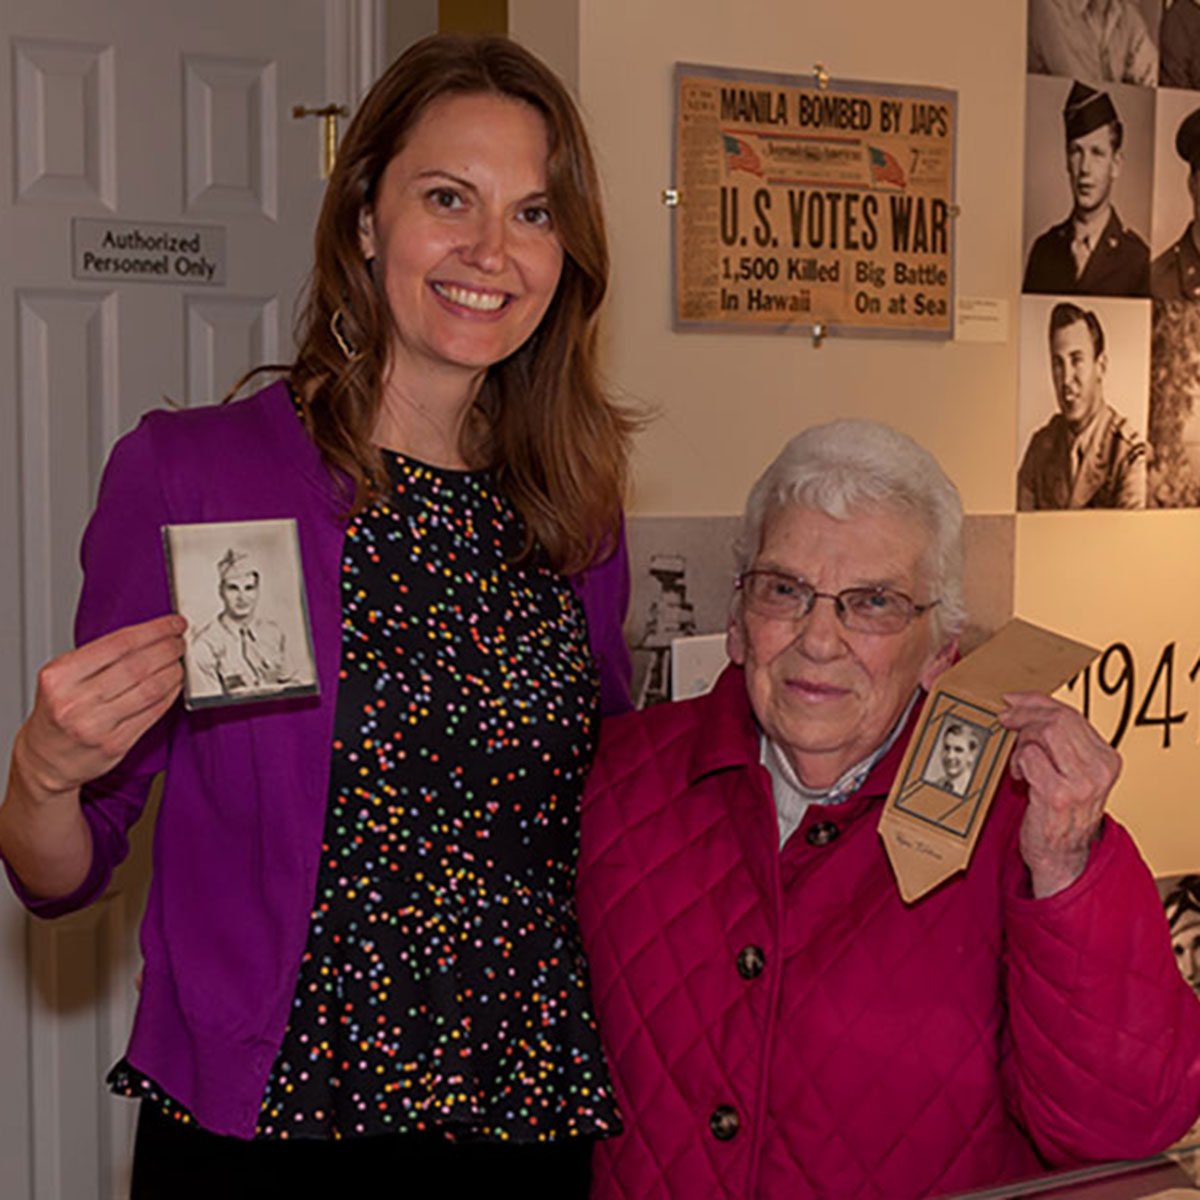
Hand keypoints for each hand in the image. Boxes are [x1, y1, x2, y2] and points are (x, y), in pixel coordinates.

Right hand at [13, 614, 186, 800]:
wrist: (46, 759)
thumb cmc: (58, 713)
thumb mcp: (62, 677)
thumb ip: (98, 656)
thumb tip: (149, 635)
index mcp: (60, 676)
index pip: (119, 643)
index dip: (155, 630)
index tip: (173, 624)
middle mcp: (75, 701)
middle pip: (138, 666)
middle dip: (168, 649)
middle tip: (179, 642)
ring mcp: (95, 726)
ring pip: (150, 689)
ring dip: (173, 672)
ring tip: (178, 663)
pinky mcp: (115, 745)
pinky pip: (153, 713)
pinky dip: (169, 695)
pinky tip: (173, 685)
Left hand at [999, 691, 1119, 898]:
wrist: (1062, 856)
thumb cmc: (1060, 812)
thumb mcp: (1071, 771)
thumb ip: (1059, 741)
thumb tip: (1024, 704)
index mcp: (1106, 758)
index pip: (1071, 713)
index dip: (1036, 701)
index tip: (1013, 700)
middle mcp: (1100, 768)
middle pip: (1057, 718)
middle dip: (1024, 715)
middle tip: (1005, 721)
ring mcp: (1081, 782)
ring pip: (1044, 732)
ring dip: (1021, 742)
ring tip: (1019, 761)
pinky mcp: (1058, 794)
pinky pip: (1029, 756)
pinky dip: (1017, 762)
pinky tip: (1020, 778)